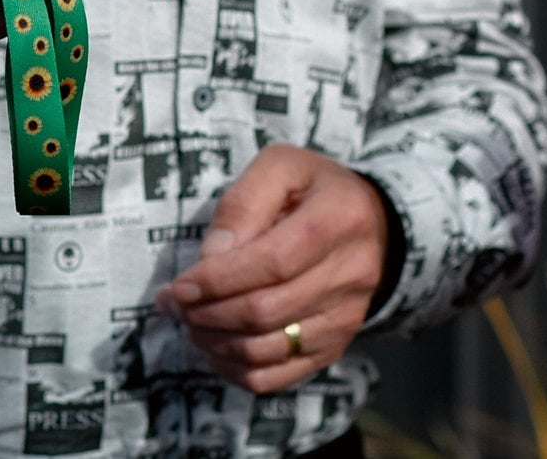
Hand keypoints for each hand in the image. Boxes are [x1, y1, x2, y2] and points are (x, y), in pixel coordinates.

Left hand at [156, 144, 389, 392]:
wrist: (371, 224)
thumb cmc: (312, 190)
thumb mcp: (280, 169)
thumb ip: (243, 203)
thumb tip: (211, 258)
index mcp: (340, 217)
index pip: (274, 262)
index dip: (219, 279)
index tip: (180, 285)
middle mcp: (353, 272)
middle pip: (266, 311)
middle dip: (207, 313)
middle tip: (175, 304)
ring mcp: (347, 317)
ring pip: (266, 350)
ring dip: (214, 342)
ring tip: (190, 321)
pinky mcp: (335, 347)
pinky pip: (275, 377)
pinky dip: (233, 370)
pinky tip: (214, 347)